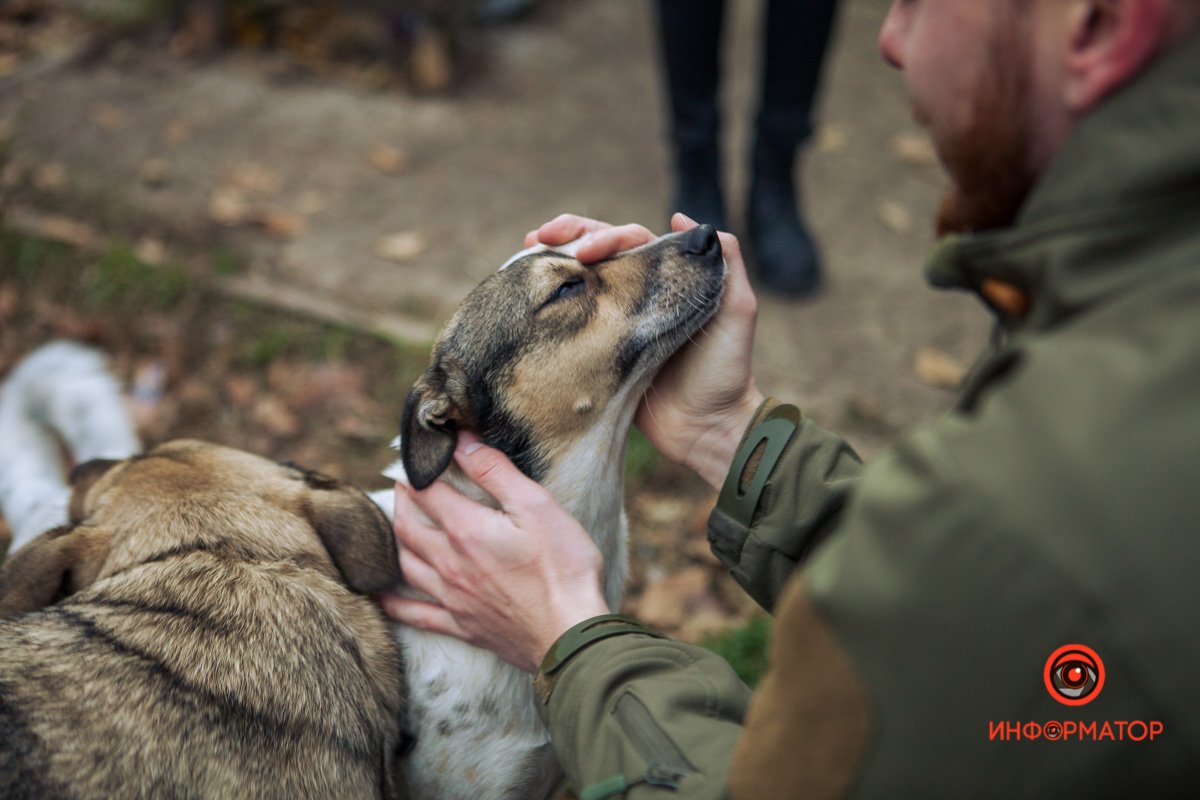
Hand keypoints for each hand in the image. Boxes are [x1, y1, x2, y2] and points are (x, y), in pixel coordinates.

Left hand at [377, 432, 609, 672]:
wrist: (570, 635)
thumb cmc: (564, 568)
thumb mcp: (537, 506)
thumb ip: (496, 472)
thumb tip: (462, 442)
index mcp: (466, 530)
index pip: (428, 491)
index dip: (420, 469)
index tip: (420, 456)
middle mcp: (449, 563)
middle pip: (408, 526)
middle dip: (403, 501)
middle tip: (406, 485)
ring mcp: (452, 597)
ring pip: (407, 564)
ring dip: (397, 540)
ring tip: (399, 524)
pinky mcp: (462, 625)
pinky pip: (415, 614)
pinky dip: (393, 602)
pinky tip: (381, 596)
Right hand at [527, 213, 763, 489]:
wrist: (707, 428)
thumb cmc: (725, 370)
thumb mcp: (738, 310)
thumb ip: (726, 262)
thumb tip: (683, 220)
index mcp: (670, 278)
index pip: (632, 240)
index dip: (606, 235)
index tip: (584, 249)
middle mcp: (641, 293)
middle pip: (602, 250)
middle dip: (571, 235)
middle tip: (539, 236)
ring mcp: (617, 321)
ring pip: (583, 278)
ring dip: (556, 259)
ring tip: (527, 250)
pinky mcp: (602, 350)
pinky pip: (574, 318)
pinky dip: (554, 301)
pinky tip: (532, 293)